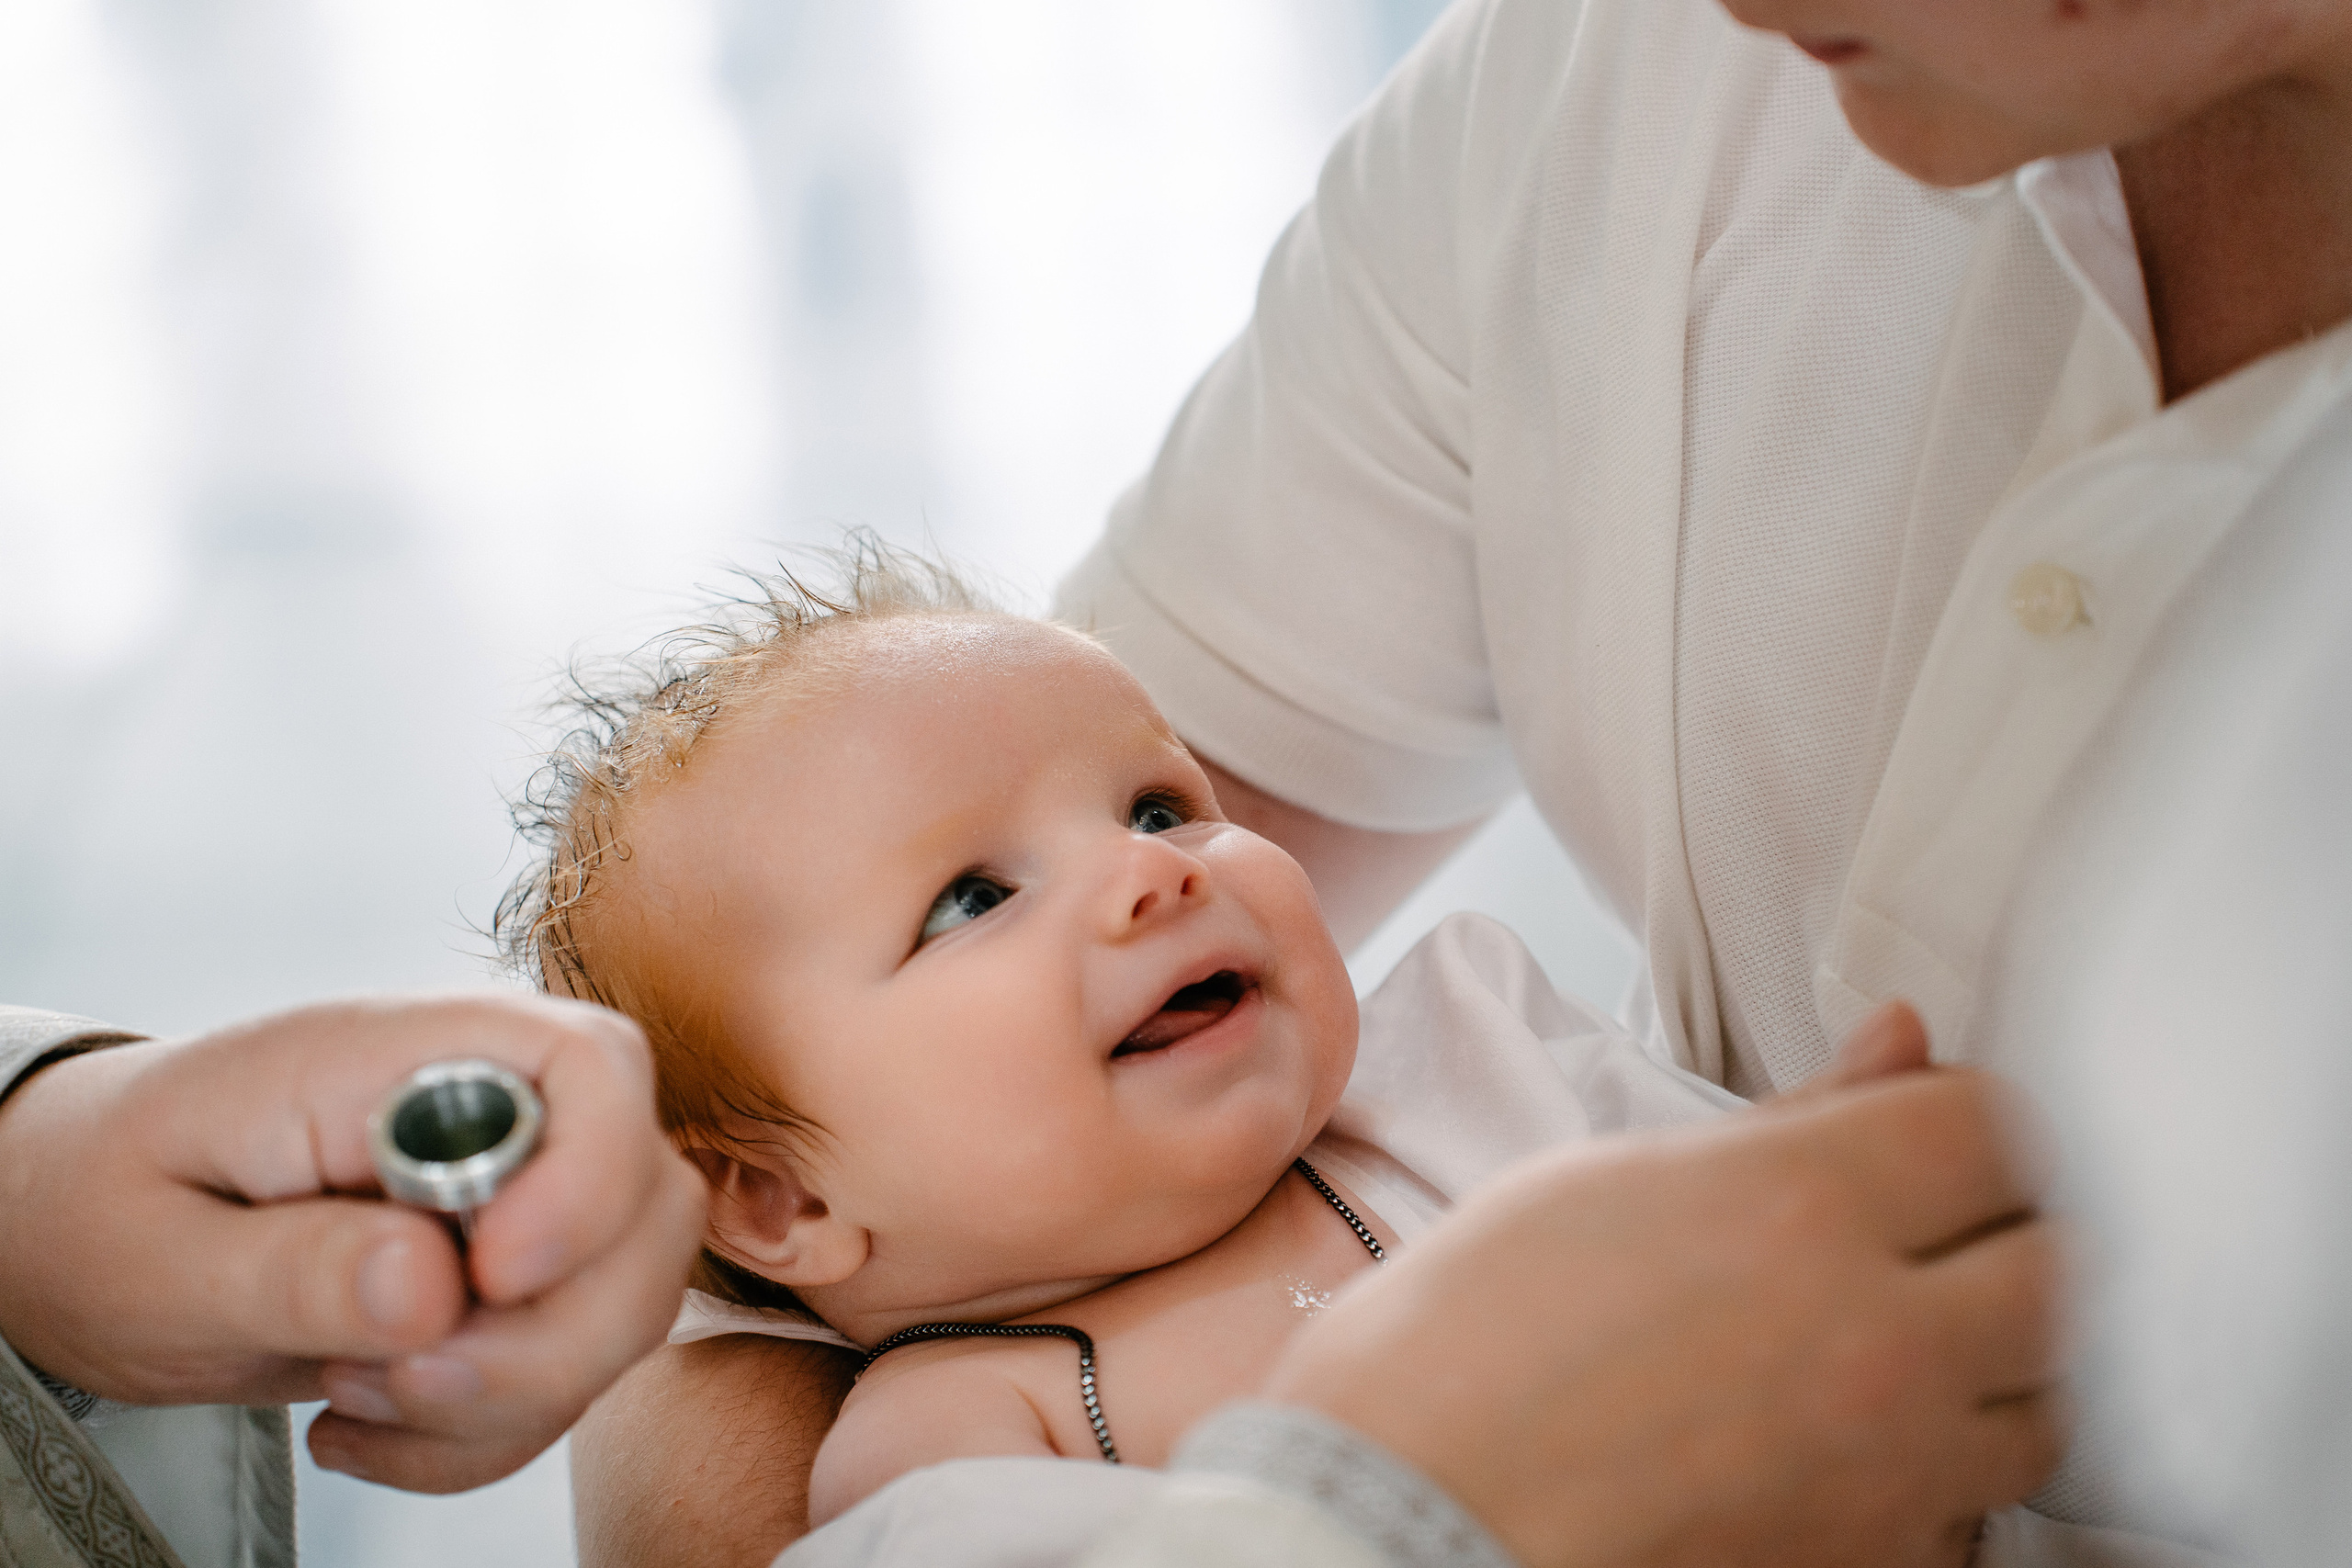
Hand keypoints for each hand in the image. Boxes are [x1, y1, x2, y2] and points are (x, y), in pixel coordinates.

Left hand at [0, 995, 707, 1492]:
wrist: (84, 1223)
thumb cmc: (110, 1201)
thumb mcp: (158, 1250)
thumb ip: (292, 1263)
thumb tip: (429, 1285)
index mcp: (411, 1052)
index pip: (593, 1065)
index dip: (590, 1178)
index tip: (496, 1279)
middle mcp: (500, 1109)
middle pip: (647, 1203)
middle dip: (552, 1333)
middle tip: (400, 1377)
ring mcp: (524, 1197)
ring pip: (628, 1301)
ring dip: (512, 1396)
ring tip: (353, 1395)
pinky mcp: (520, 1282)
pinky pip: (569, 1373)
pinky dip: (481, 1435)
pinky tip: (364, 1422)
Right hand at [1266, 1003, 2064, 1567]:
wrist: (1394, 1520)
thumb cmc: (1462, 1345)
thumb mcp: (1609, 1184)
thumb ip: (1790, 1119)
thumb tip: (1905, 1041)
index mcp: (1801, 1204)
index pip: (2000, 1127)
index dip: (1965, 1117)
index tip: (1924, 1131)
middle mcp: (1878, 1338)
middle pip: (2057, 1263)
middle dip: (2002, 1236)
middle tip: (1918, 1234)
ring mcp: (1888, 1472)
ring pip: (2045, 1402)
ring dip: (1994, 1363)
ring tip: (1893, 1346)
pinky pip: (1979, 1516)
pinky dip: (1946, 1477)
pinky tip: (1856, 1448)